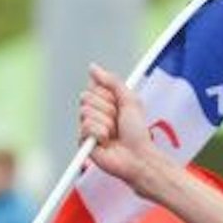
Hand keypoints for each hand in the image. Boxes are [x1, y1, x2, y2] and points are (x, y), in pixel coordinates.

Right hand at [80, 65, 159, 190]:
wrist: (139, 156)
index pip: (93, 87)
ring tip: (115, 134)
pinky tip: (107, 142)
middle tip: (119, 122)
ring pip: (86, 112)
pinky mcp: (83, 142)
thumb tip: (92, 67)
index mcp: (102, 103)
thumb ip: (113, 82)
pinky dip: (100, 133)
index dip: (109, 96)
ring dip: (106, 123)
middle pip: (86, 97)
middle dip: (107, 109)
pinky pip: (86, 127)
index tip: (121, 107)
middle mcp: (93, 114)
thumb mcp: (130, 101)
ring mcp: (87, 128)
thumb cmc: (137, 132)